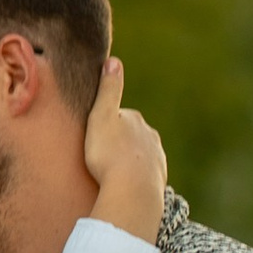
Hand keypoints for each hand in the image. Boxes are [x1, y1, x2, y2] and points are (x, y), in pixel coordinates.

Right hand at [83, 57, 167, 242]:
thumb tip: (114, 61)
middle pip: (131, 136)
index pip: (118, 117)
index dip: (104, 126)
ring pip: (139, 157)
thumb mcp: (102, 117)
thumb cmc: (110, 155)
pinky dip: (135, 179)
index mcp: (136, 120)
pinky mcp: (159, 180)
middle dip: (118, 143)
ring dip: (127, 162)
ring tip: (110, 175)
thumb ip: (108, 90)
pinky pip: (143, 177)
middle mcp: (151, 137)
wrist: (132, 192)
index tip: (93, 137)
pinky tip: (124, 187)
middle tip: (100, 157)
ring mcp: (157, 159)